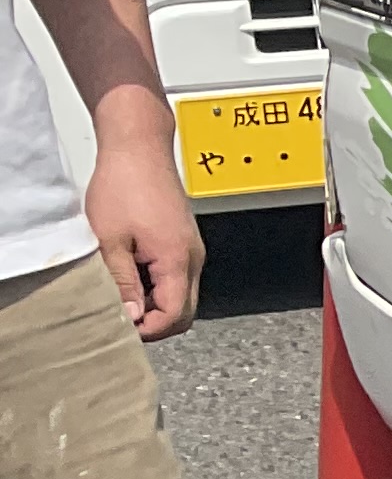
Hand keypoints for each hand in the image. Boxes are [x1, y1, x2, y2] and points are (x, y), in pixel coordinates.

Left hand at [84, 92, 200, 340]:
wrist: (139, 148)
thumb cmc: (126, 184)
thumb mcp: (110, 240)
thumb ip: (122, 282)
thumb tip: (131, 315)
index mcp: (178, 260)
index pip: (174, 316)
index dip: (147, 330)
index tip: (122, 327)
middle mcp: (193, 257)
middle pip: (184, 312)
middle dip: (154, 322)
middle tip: (122, 317)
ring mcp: (191, 249)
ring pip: (181, 295)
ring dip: (154, 302)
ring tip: (121, 290)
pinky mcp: (183, 241)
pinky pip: (177, 276)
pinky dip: (156, 285)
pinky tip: (130, 272)